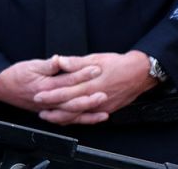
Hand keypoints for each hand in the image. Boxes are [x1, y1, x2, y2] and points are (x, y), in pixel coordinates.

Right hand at [0, 56, 101, 113]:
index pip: (68, 80)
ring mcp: (50, 109)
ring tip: (103, 107)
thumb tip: (59, 60)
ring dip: (88, 111)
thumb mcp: (30, 65)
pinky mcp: (51, 113)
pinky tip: (93, 117)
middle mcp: (49, 100)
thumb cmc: (16, 76)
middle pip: (72, 99)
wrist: (3, 88)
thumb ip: (47, 65)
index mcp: (45, 86)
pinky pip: (68, 119)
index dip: (83, 74)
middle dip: (90, 95)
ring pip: (72, 113)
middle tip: (105, 91)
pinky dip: (82, 119)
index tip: (96, 69)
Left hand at [32, 51, 155, 124]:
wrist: (139, 73)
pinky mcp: (107, 109)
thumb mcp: (95, 59)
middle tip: (39, 110)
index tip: (38, 95)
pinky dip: (77, 119)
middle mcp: (95, 98)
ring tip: (50, 117)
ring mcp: (101, 106)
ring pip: (79, 115)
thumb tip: (59, 61)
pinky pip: (88, 117)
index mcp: (90, 84)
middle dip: (53, 110)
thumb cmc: (118, 64)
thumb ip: (75, 62)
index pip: (66, 91)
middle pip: (70, 107)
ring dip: (63, 117)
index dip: (50, 95)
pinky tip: (68, 119)